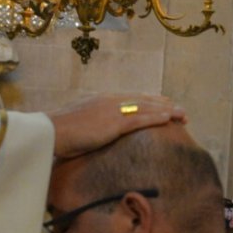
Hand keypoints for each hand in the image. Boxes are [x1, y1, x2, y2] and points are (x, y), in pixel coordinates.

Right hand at [49, 94, 185, 158]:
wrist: (50, 132)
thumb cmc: (58, 132)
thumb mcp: (76, 124)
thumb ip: (89, 124)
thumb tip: (92, 134)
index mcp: (101, 100)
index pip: (131, 98)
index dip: (149, 101)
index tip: (162, 105)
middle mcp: (110, 101)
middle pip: (143, 100)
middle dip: (163, 105)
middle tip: (180, 111)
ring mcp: (113, 110)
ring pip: (147, 107)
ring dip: (167, 111)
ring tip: (183, 115)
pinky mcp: (114, 123)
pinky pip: (141, 119)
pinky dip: (157, 118)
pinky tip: (170, 119)